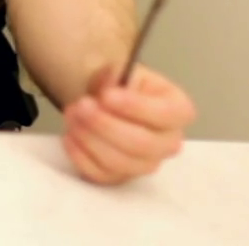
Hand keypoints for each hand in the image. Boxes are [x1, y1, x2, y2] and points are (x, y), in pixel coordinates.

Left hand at [61, 64, 195, 184]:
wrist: (102, 102)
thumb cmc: (120, 87)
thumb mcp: (122, 70)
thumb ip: (118, 75)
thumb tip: (111, 87)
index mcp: (178, 111)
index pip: (165, 115)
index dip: (135, 107)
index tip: (106, 95)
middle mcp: (168, 143)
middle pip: (142, 144)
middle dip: (106, 124)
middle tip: (81, 105)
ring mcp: (146, 164)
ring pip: (120, 162)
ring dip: (90, 138)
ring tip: (72, 114)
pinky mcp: (121, 178)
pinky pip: (102, 176)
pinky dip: (81, 156)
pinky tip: (70, 135)